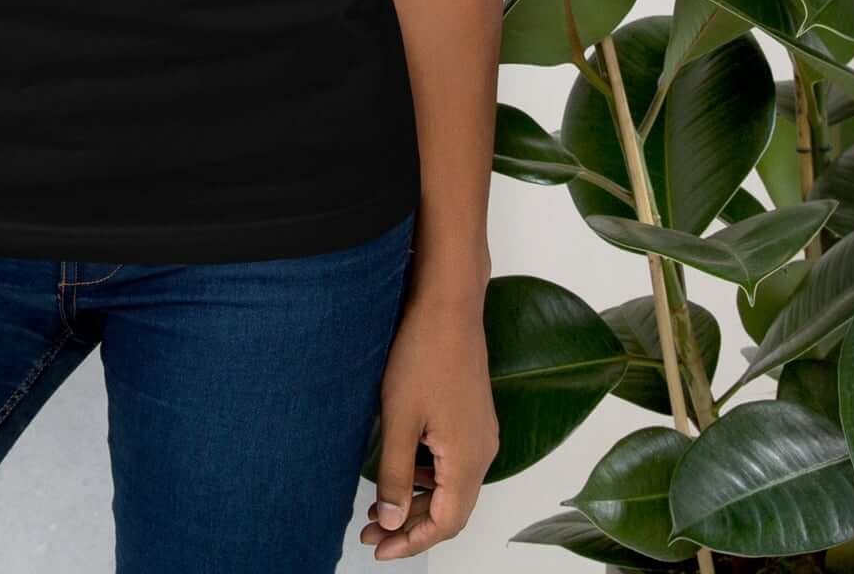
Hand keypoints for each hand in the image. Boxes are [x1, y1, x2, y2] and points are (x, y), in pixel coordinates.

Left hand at [360, 290, 497, 558]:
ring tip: (378, 504)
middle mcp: (483, 452)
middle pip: (450, 509)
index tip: (379, 548)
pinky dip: (427, 476)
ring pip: (451, 486)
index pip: (446, 524)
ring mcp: (481, 434)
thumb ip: (394, 474)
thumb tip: (389, 521)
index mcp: (468, 460)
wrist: (448, 305)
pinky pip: (453, 463)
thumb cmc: (422, 355)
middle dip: (410, 525)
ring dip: (417, 500)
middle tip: (370, 530)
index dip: (412, 542)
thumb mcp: (399, 418)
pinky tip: (401, 467)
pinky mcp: (473, 417)